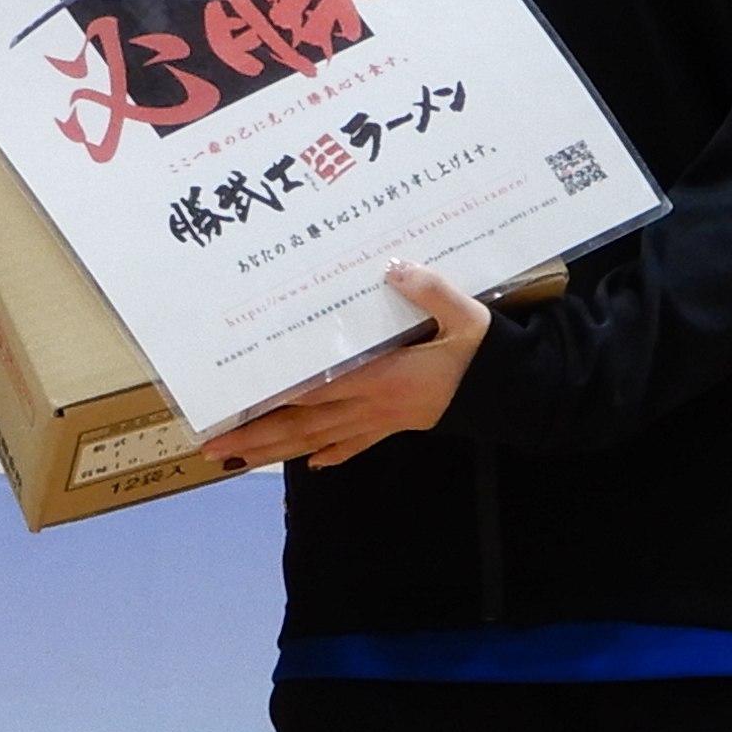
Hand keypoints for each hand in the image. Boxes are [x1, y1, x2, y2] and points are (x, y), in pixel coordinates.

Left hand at [211, 261, 491, 472]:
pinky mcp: (396, 425)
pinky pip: (354, 444)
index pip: (320, 391)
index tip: (240, 406)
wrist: (517, 391)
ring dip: (276, 450)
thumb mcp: (466, 315)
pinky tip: (308, 463)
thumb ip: (431, 291)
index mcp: (384, 378)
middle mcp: (374, 406)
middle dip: (258, 437)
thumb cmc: (486, 352)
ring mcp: (383, 420)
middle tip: (214, 448)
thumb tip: (395, 268)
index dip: (280, 400)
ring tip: (236, 458)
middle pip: (304, 425)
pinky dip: (329, 455)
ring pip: (318, 440)